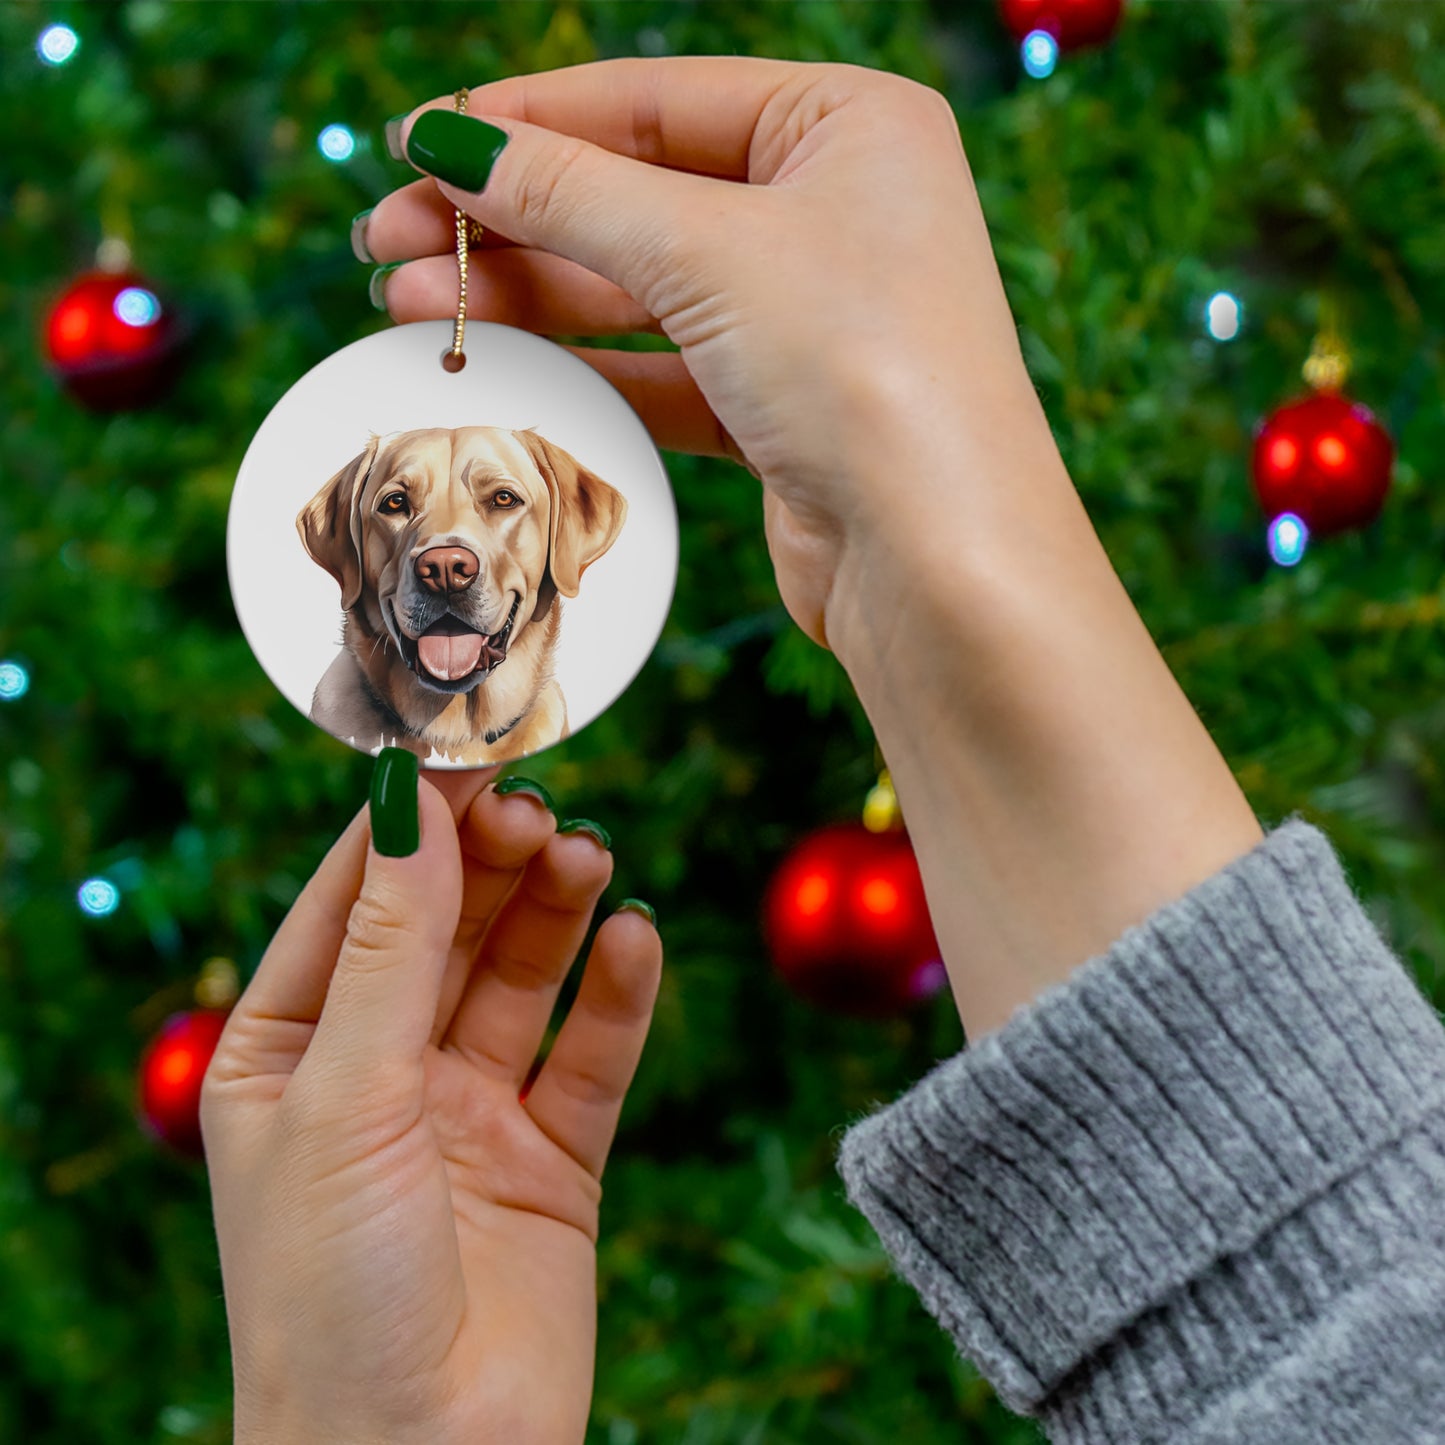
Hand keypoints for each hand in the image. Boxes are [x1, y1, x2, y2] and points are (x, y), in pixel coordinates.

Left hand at [201, 767, 661, 1444]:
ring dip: (556, 911)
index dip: (409, 827)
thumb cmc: (330, 1294)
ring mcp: (469, 1114)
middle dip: (492, 863)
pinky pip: (590, 1055)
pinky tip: (635, 939)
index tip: (465, 753)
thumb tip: (409, 803)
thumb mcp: (344, 1096)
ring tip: (590, 858)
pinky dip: (617, 994)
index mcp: (290, 1053)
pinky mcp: (552, 1159)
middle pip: (447, 928)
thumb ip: (390, 947)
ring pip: (522, 978)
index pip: (352, 903)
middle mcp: (380, 1073)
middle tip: (541, 809)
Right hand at [361, 56, 1059, 658]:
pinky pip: (661, 368)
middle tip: (386, 240)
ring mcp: (808, 314)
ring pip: (639, 288)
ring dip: (525, 295)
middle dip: (507, 218)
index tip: (417, 141)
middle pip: (636, 194)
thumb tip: (451, 142)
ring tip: (406, 304)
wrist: (938, 561)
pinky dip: (580, 366)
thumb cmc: (864, 371)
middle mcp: (834, 210)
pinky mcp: (782, 408)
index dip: (526, 120)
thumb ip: (572, 193)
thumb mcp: (708, 251)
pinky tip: (493, 361)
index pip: (655, 100)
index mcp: (848, 125)